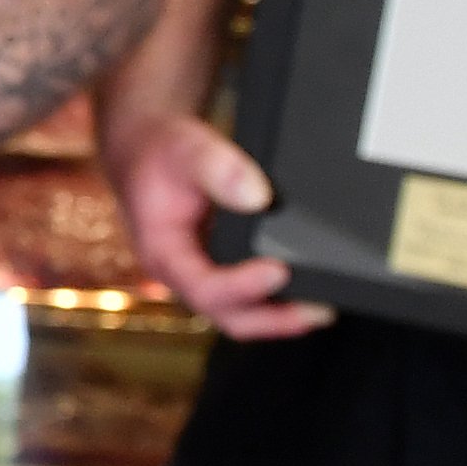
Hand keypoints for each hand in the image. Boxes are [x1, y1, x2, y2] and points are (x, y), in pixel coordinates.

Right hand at [101, 106, 334, 341]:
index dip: (243, 287)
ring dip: (281, 315)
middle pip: (228, 315)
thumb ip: (219, 168)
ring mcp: (201, 272)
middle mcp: (182, 272)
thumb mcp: (185, 147)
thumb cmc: (158, 150)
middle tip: (318, 309)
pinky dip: (277, 298)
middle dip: (274, 319)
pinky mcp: (219, 266)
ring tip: (323, 305)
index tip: (279, 271)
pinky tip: (307, 288)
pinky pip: (248, 296)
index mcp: (164, 252)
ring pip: (241, 312)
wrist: (143, 146)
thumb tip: (259, 197)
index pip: (204, 287)